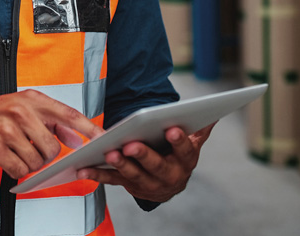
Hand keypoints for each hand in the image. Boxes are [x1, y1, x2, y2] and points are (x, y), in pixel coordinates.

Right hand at [0, 90, 102, 178]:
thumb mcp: (23, 109)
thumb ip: (52, 121)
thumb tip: (77, 137)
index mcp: (31, 99)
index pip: (68, 114)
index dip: (88, 129)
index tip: (104, 139)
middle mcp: (20, 111)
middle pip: (52, 146)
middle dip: (46, 155)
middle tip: (32, 149)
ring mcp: (7, 130)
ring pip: (36, 160)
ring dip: (29, 163)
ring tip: (16, 152)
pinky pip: (20, 169)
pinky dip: (17, 170)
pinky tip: (7, 159)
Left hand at [76, 122, 214, 202]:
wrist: (168, 185)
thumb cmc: (177, 157)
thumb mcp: (191, 144)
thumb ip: (199, 129)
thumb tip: (213, 113)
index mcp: (185, 162)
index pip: (184, 151)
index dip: (178, 141)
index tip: (171, 129)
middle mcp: (169, 176)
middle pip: (157, 166)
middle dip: (144, 155)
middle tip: (132, 144)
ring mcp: (148, 183)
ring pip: (134, 175)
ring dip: (121, 164)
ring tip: (109, 152)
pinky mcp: (129, 186)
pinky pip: (113, 180)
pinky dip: (98, 175)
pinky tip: (85, 168)